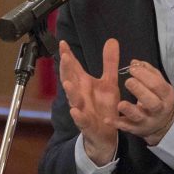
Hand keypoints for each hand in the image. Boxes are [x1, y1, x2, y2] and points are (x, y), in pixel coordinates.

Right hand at [59, 38, 119, 165]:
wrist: (106, 133)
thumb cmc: (104, 106)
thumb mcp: (109, 82)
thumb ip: (109, 62)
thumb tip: (111, 40)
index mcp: (84, 83)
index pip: (74, 67)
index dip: (68, 55)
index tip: (63, 42)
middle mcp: (80, 95)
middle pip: (70, 80)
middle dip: (66, 69)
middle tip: (64, 57)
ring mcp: (82, 109)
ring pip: (73, 99)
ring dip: (70, 92)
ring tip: (67, 83)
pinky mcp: (87, 124)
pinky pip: (81, 120)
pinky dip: (78, 116)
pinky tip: (75, 111)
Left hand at [108, 60, 173, 145]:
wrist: (161, 124)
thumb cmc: (157, 98)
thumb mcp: (159, 84)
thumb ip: (148, 72)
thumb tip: (135, 63)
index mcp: (166, 95)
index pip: (157, 85)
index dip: (145, 76)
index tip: (132, 68)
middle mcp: (159, 110)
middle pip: (152, 102)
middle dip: (140, 91)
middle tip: (128, 81)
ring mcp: (147, 121)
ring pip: (139, 117)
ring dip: (129, 110)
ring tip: (120, 104)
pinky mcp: (136, 129)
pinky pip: (126, 127)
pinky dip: (117, 123)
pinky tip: (107, 119)